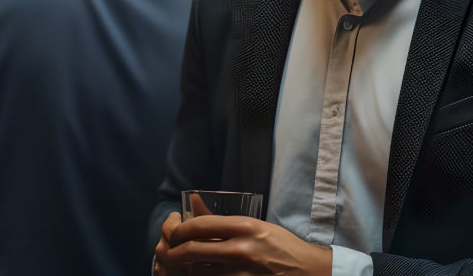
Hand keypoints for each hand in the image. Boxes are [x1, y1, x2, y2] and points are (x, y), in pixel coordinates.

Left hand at [154, 212, 331, 275]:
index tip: (172, 231)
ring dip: (181, 271)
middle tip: (165, 252)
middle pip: (191, 251)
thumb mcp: (255, 225)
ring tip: (175, 267)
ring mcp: (241, 274)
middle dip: (172, 252)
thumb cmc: (280, 246)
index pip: (200, 225)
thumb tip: (193, 203)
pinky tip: (195, 275)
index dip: (179, 229)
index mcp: (245, 227)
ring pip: (196, 273)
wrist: (307, 272)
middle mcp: (241, 250)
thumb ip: (222, 219)